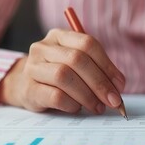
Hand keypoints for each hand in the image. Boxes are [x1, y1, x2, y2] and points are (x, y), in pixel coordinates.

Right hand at [0, 29, 125, 113]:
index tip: (120, 85)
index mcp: (59, 36)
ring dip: (87, 95)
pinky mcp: (28, 89)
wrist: (24, 87)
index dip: (107, 65)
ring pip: (64, 76)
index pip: (88, 43)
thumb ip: (96, 71)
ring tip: (97, 107)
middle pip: (77, 59)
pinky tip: (77, 108)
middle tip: (113, 100)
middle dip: (100, 82)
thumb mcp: (76, 66)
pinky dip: (71, 104)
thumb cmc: (58, 77)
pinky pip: (54, 95)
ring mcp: (33, 67)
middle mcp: (43, 47)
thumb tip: (117, 89)